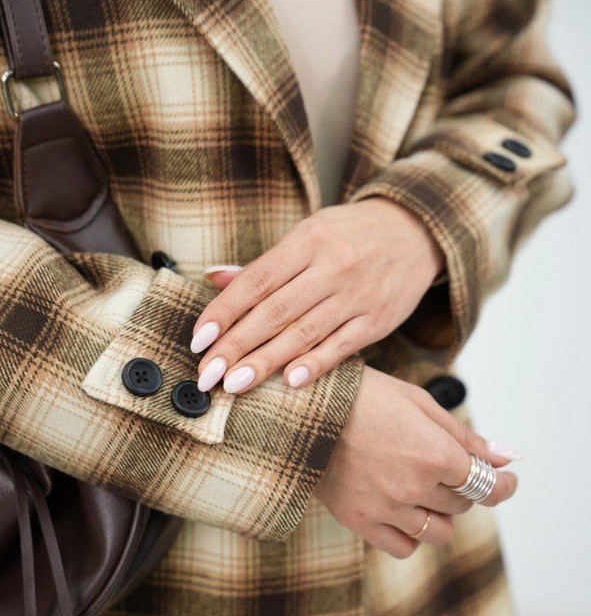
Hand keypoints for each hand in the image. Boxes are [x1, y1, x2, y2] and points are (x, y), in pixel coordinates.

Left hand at [190, 198, 445, 392]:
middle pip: (275, 311)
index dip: (224, 311)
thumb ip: (263, 264)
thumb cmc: (350, 235)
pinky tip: (289, 381)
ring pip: (304, 332)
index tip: (198, 339)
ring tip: (235, 384)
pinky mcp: (378, 320)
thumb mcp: (309, 234)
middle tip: (208, 374)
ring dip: (266, 361)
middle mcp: (332, 266)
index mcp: (308, 240)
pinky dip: (315, 364)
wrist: (417, 232)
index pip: (256, 280)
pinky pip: (342, 346)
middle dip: (236, 345)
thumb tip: (213, 277)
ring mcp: (357, 295)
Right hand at [314, 367, 518, 558]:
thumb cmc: (363, 397)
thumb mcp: (420, 405)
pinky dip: (411, 533)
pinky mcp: (359, 521)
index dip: (505, 486)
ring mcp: (386, 507)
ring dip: (439, 512)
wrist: (303, 409)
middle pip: (462, 504)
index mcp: (434, 453)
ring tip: (419, 487)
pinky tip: (402, 510)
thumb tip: (508, 458)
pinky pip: (403, 547)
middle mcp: (414, 486)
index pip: (487, 486)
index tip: (508, 481)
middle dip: (460, 486)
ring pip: (438, 531)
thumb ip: (466, 438)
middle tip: (440, 464)